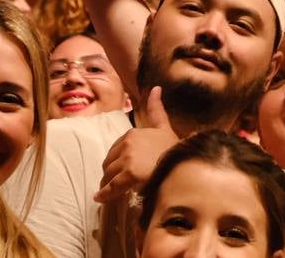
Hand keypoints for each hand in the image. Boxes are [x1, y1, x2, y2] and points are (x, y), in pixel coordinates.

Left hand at [95, 86, 178, 201]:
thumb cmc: (175, 149)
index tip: (120, 169)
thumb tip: (156, 87)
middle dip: (111, 173)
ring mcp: (129, 158)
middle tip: (115, 184)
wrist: (184, 164)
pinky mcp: (130, 174)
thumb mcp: (164, 128)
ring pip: (109, 174)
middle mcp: (129, 143)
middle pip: (109, 162)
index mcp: (134, 133)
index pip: (115, 149)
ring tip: (110, 192)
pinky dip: (105, 194)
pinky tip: (100, 198)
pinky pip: (112, 186)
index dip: (117, 161)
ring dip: (107, 184)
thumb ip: (156, 109)